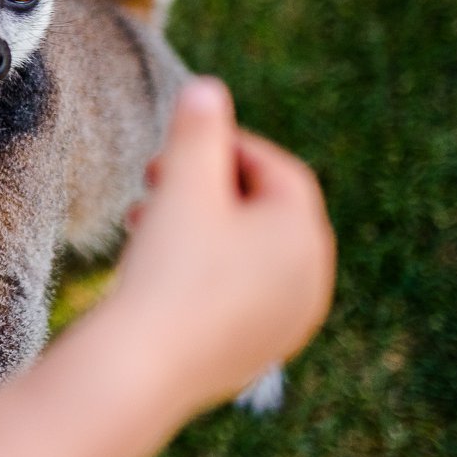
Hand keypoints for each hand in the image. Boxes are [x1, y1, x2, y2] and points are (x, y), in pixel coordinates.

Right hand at [113, 78, 335, 410]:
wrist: (144, 368)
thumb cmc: (167, 270)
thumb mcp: (182, 185)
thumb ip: (198, 130)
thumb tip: (208, 88)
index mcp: (304, 233)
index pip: (275, 169)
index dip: (226, 146)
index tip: (177, 143)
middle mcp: (312, 279)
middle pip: (264, 212)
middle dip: (209, 188)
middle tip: (156, 180)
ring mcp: (290, 321)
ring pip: (250, 254)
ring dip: (204, 228)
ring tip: (147, 223)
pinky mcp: (261, 351)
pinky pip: (242, 293)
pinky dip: (209, 270)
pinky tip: (162, 270)